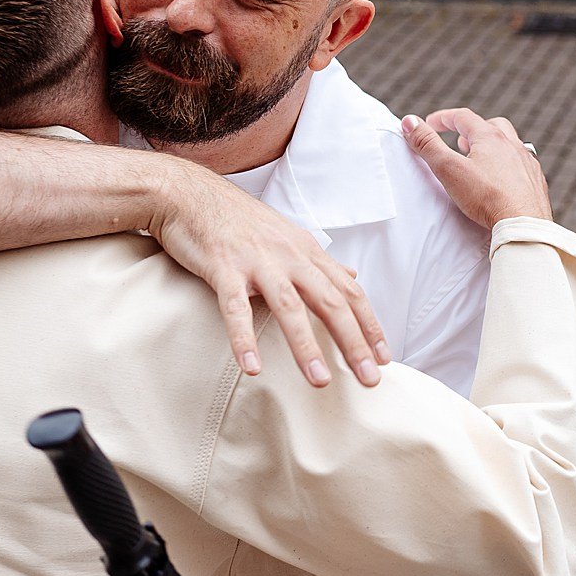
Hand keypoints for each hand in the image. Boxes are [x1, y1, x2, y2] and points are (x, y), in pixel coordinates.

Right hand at [146, 173, 388, 389]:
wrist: (189, 194)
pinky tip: (253, 368)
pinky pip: (235, 308)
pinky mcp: (223, 268)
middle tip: (370, 379)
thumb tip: (353, 276)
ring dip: (306, 346)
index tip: (385, 358)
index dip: (370, 325)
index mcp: (307, 252)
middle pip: (330, 302)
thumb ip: (321, 262)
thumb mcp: (289, 237)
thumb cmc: (239, 220)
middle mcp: (289, 256)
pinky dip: (244, 338)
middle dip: (353, 342)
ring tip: (320, 381)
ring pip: (289, 307)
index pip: (349, 292)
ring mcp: (257, 262)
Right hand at [402, 108, 551, 225]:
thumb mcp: (449, 169)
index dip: (443, 118)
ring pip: (510, 145)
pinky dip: (509, 166)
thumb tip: (410, 122)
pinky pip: (522, 166)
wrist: (523, 225)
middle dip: (473, 130)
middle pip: (492, 126)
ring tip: (480, 160)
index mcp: (491, 138)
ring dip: (493, 147)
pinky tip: (503, 180)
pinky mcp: (536, 183)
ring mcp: (527, 163)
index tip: (430, 124)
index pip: (463, 117)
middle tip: (460, 142)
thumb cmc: (487, 198)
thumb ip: (428, 145)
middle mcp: (513, 145)